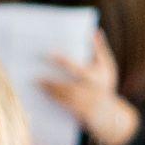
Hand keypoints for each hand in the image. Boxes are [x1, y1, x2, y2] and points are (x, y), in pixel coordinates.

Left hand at [42, 30, 136, 144]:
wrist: (108, 113)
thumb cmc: (105, 84)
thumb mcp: (108, 66)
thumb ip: (100, 49)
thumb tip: (95, 30)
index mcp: (96, 78)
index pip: (76, 68)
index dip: (62, 61)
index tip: (49, 54)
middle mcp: (90, 92)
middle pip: (67, 86)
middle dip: (51, 81)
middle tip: (36, 75)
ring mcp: (84, 104)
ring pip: (63, 97)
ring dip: (49, 90)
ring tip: (36, 82)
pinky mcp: (78, 113)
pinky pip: (62, 105)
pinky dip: (51, 99)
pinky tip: (41, 92)